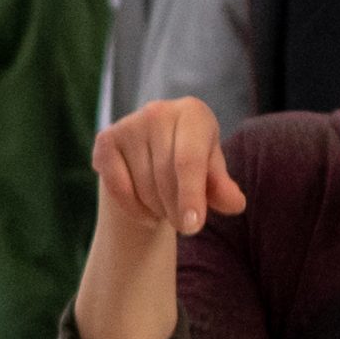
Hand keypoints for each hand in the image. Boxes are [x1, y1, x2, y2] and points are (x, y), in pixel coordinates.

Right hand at [91, 97, 244, 241]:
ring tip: (167, 208)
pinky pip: (118, 188)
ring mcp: (128, 124)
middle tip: (185, 223)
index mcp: (192, 113)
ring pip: (142, 186)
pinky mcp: (105, 141)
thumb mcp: (212, 173)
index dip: (191, 196)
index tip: (192, 226)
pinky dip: (133, 209)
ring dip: (157, 209)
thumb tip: (235, 204)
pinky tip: (146, 211)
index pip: (189, 161)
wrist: (154, 151)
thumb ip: (223, 188)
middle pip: (164, 177)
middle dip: (176, 209)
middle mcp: (158, 111)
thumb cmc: (192, 161)